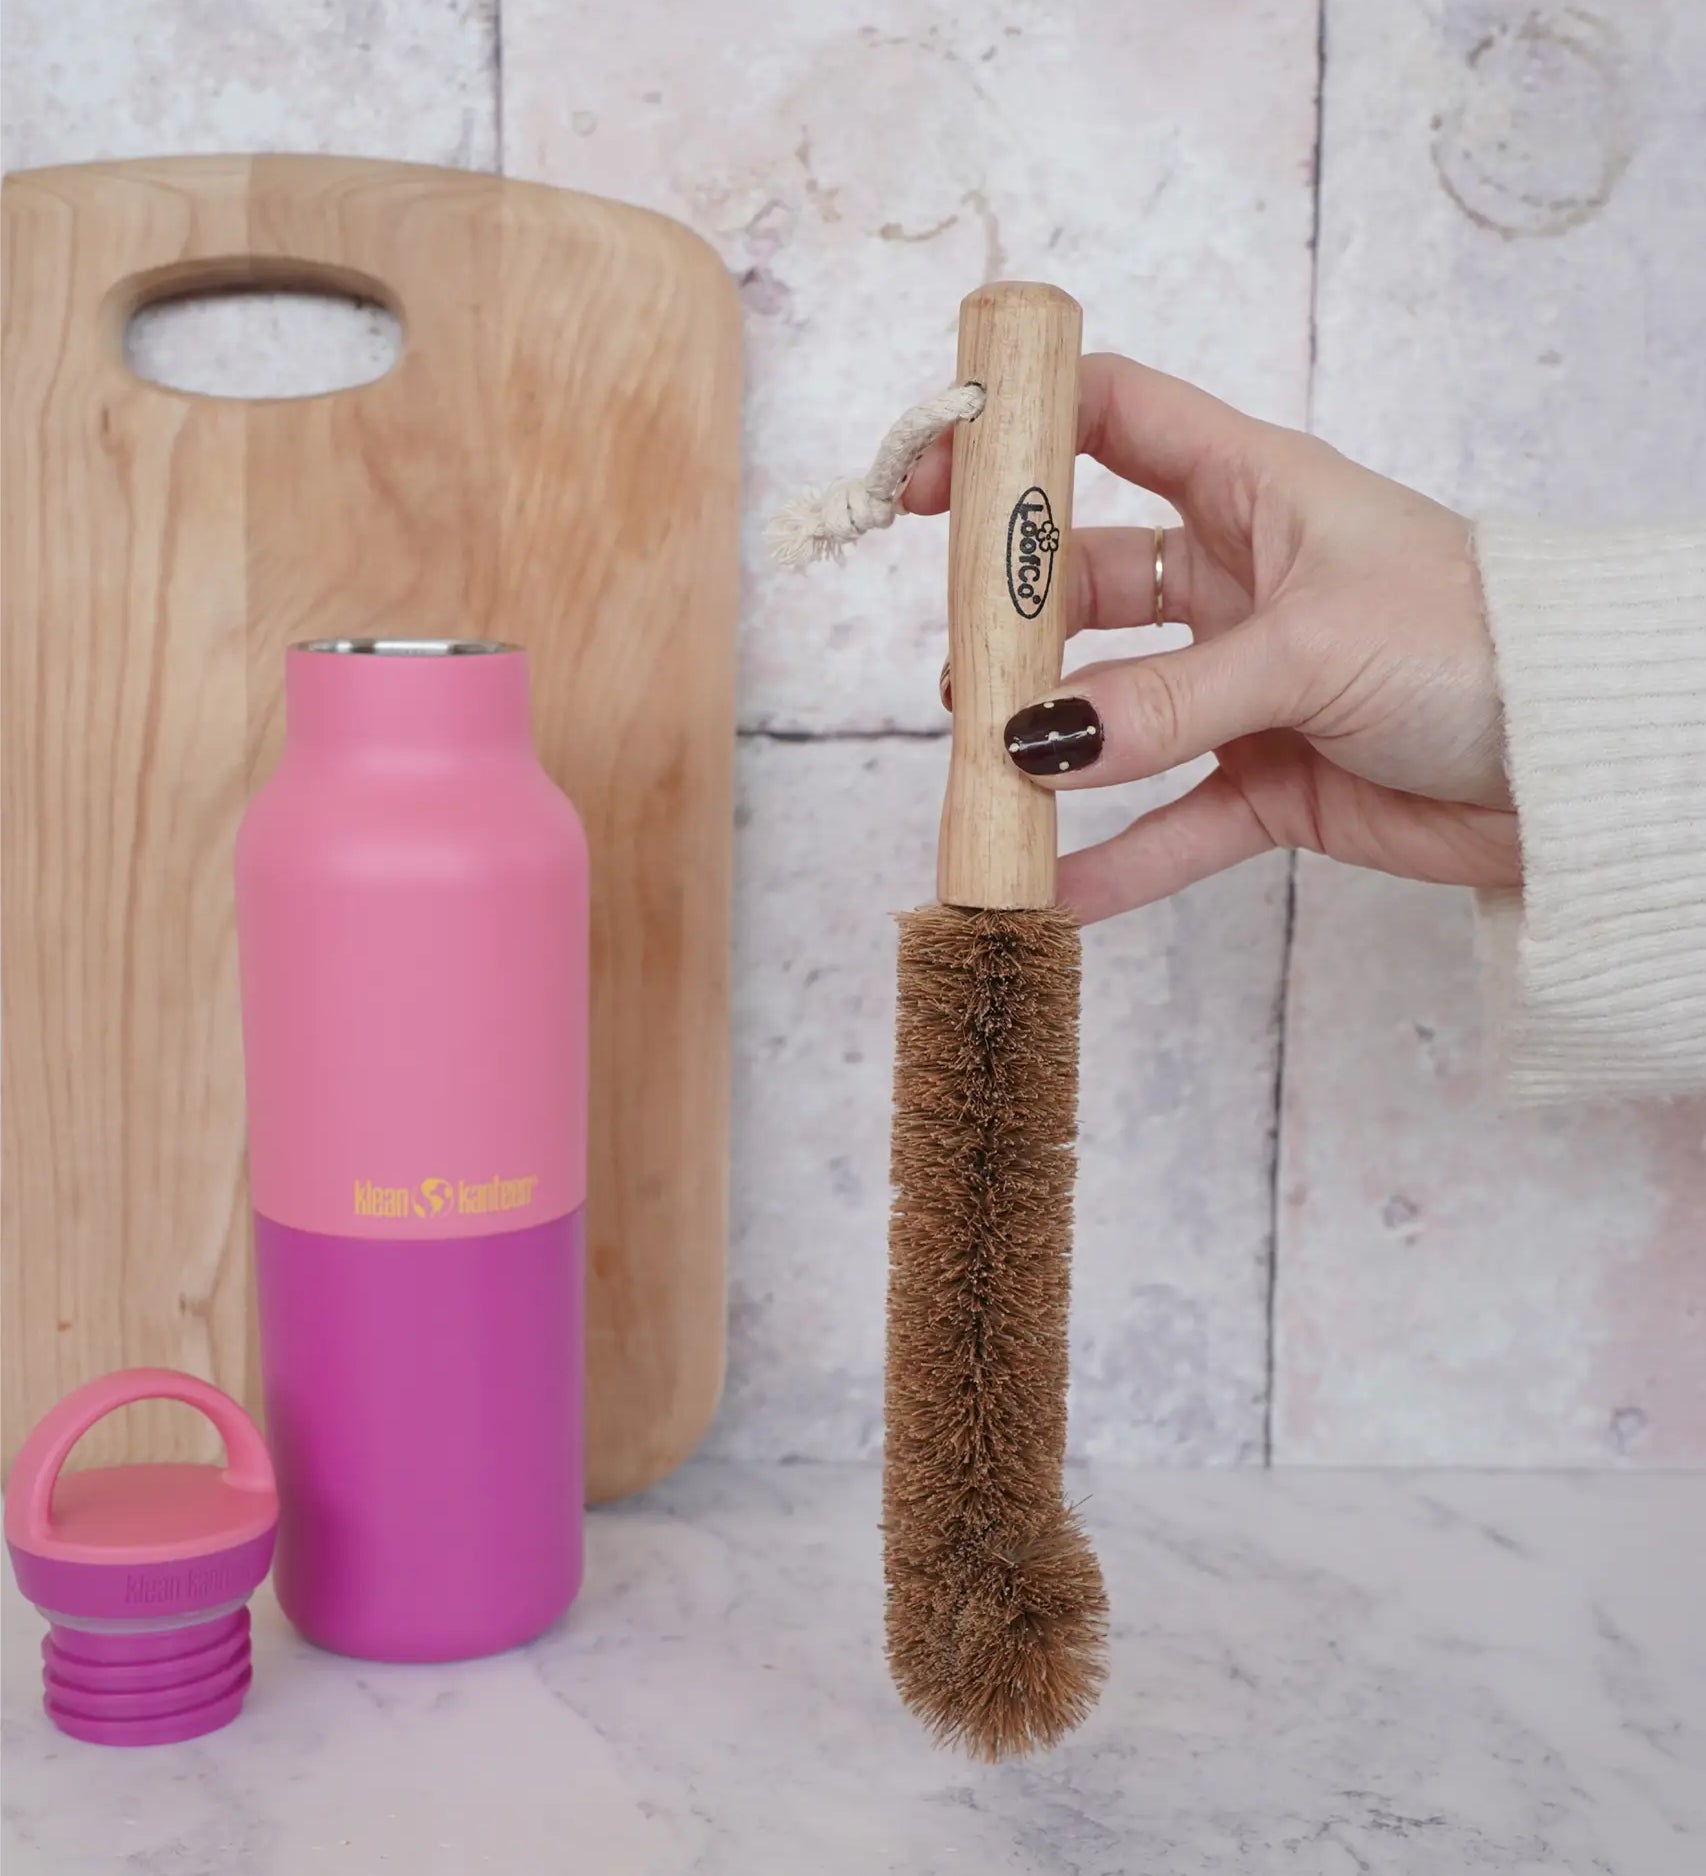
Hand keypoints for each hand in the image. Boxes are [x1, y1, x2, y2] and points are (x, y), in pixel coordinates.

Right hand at [903, 356, 1519, 923]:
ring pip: (1113, 708)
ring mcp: (1243, 685)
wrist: (1584, 763)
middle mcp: (1237, 579)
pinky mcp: (1267, 784)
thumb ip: (1170, 697)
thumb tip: (1034, 741)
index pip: (1113, 419)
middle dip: (1012, 613)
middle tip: (955, 661)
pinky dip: (1116, 859)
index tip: (932, 481)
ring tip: (985, 775)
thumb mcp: (1313, 645)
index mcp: (1254, 490)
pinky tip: (1050, 890)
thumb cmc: (1480, 641)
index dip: (1016, 430)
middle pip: (1087, 575)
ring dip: (1047, 742)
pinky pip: (1171, 825)